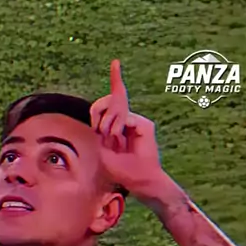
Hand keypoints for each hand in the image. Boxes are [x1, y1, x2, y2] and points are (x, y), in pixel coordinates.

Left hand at [90, 61, 164, 198]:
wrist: (142, 182)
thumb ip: (100, 134)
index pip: (114, 101)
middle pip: (109, 100)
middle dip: (100, 111)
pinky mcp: (145, 125)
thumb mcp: (103, 153)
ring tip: (112, 138)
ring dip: (108, 123)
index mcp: (117, 127)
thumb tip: (100, 122)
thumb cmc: (123, 172)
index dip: (116, 80)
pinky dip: (117, 127)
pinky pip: (124, 117)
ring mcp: (137, 122)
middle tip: (102, 132)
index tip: (116, 63)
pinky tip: (118, 137)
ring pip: (116, 107)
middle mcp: (128, 122)